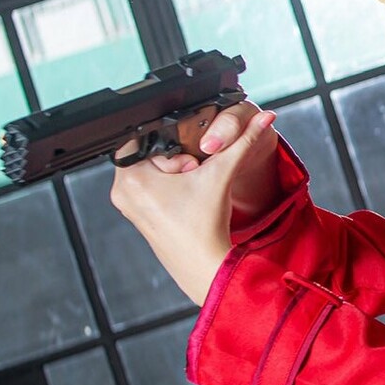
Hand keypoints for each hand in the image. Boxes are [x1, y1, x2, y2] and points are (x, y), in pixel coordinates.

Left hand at [110, 107, 278, 304]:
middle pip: (149, 154)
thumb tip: (263, 118)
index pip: (146, 138)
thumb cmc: (206, 228)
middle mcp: (122, 192)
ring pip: (151, 169)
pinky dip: (167, 187)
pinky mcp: (136, 214)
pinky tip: (183, 202)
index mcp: (132, 179)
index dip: (171, 142)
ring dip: (172, 173)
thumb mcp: (222, 174)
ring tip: (189, 192)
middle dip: (175, 160)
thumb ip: (242, 141)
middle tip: (192, 179)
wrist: (206, 265)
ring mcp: (127, 205)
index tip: (189, 159)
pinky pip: (149, 186)